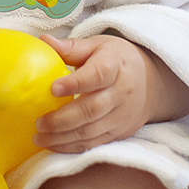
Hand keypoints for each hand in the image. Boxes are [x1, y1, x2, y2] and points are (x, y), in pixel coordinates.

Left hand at [32, 33, 188, 154]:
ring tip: (39, 136)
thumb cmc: (115, 60)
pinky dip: (72, 147)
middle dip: (62, 119)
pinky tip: (53, 144)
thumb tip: (43, 41)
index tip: (52, 88)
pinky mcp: (120, 132)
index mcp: (115, 65)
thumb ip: (71, 47)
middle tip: (38, 122)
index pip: (97, 75)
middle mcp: (122, 92)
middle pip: (92, 109)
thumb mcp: (98, 46)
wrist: (150, 82)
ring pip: (91, 131)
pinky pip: (94, 143)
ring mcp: (122, 115)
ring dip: (63, 137)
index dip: (75, 83)